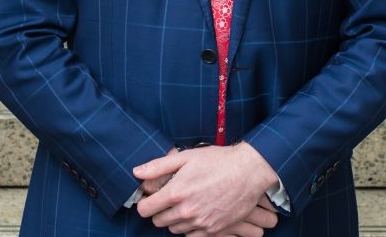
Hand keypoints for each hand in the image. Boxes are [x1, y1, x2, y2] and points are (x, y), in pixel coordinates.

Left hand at [133, 143, 278, 235]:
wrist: (249, 172)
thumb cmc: (217, 161)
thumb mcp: (186, 157)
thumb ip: (158, 167)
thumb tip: (136, 173)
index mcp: (176, 193)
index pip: (145, 210)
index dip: (145, 203)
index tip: (151, 198)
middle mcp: (186, 211)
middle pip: (158, 221)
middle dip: (159, 211)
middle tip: (169, 199)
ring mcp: (200, 223)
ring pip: (174, 229)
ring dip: (175, 219)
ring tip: (185, 204)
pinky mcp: (213, 230)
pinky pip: (191, 236)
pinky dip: (190, 228)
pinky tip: (196, 214)